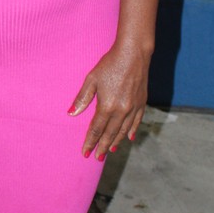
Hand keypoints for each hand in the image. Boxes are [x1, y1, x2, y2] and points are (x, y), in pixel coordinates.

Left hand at [68, 42, 151, 159]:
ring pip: (124, 131)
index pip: (96, 130)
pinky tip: (129, 137)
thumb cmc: (110, 64)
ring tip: (109, 151)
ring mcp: (133, 108)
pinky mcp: (142, 103)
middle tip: (97, 158)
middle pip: (110, 134)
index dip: (90, 142)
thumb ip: (82, 98)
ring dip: (116, 142)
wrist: (134, 54)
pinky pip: (137, 122)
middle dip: (102, 147)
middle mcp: (122, 111)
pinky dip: (132, 131)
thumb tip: (71, 114)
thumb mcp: (92, 79)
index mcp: (107, 106)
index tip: (85, 153)